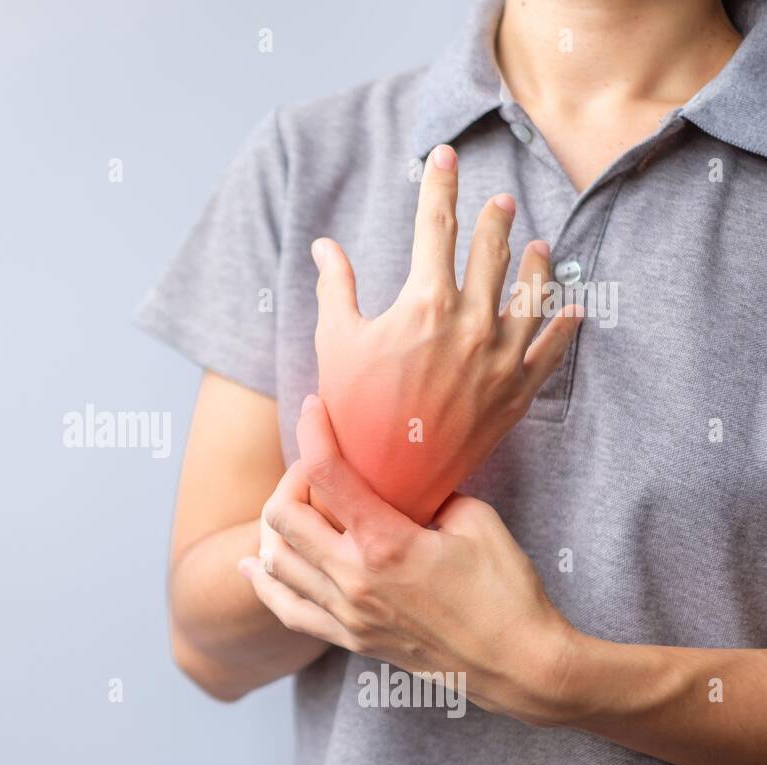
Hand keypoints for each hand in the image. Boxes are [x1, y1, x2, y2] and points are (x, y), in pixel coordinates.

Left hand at [241, 395, 578, 725]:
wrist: (519, 665)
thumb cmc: (506, 591)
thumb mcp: (475, 520)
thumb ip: (431, 494)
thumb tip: (406, 478)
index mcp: (386, 542)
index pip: (326, 474)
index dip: (312, 432)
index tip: (311, 407)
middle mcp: (354, 579)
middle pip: (283, 516)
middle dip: (290, 480)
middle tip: (314, 469)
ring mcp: (347, 614)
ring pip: (276, 562)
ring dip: (276, 527)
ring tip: (295, 506)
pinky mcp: (351, 639)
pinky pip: (288, 611)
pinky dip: (265, 584)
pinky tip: (253, 566)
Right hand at [311, 143, 582, 526]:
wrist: (386, 479)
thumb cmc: (351, 409)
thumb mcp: (335, 343)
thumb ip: (335, 288)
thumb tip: (324, 246)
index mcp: (424, 301)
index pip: (435, 224)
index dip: (441, 184)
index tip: (447, 155)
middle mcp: (472, 321)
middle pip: (491, 252)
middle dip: (495, 221)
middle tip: (503, 202)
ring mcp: (500, 357)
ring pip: (531, 294)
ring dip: (536, 265)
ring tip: (540, 246)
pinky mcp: (516, 393)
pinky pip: (551, 350)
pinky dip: (563, 326)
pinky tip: (571, 307)